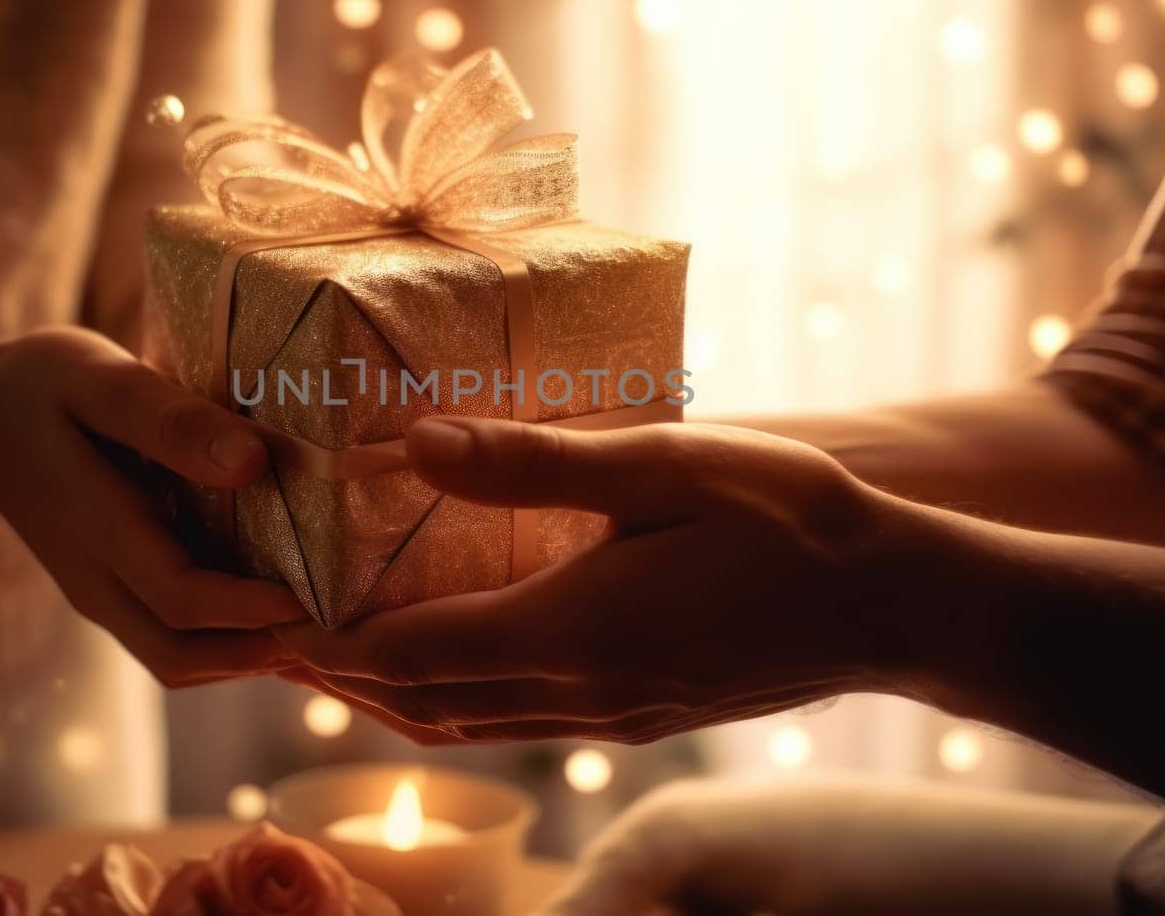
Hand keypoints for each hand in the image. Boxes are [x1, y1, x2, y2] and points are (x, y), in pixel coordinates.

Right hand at [0, 326, 303, 684]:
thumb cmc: (44, 386)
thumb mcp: (102, 380)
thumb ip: (171, 421)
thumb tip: (253, 463)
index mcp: (95, 527)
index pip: (180, 598)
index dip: (252, 610)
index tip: (316, 596)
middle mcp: (95, 580)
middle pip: (180, 654)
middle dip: (258, 653)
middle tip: (332, 625)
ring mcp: (99, 594)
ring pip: (176, 658)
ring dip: (244, 655)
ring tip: (312, 622)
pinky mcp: (110, 593)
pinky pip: (169, 639)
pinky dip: (224, 640)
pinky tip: (272, 606)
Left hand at [279, 416, 915, 742]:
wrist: (897, 605)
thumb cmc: (788, 521)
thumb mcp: (665, 467)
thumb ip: (537, 461)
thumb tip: (418, 442)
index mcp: (567, 632)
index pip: (407, 654)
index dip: (328, 644)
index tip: (267, 618)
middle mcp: (577, 693)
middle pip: (423, 700)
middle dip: (343, 675)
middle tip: (280, 633)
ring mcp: (613, 716)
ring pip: (468, 723)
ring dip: (396, 696)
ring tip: (344, 657)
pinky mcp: (644, 716)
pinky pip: (519, 722)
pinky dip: (460, 701)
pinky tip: (460, 662)